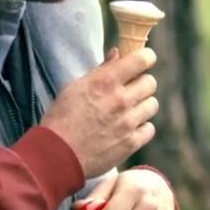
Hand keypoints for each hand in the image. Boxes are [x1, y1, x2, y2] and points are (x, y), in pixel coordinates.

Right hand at [38, 46, 157, 180]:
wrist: (57, 156)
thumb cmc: (61, 119)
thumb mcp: (74, 87)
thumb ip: (100, 70)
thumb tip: (118, 54)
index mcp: (105, 82)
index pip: (141, 59)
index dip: (145, 58)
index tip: (143, 60)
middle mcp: (120, 100)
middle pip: (151, 82)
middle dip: (142, 84)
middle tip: (130, 90)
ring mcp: (127, 123)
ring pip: (152, 105)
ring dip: (142, 106)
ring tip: (127, 112)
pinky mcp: (131, 143)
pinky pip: (149, 128)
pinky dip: (141, 128)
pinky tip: (127, 129)